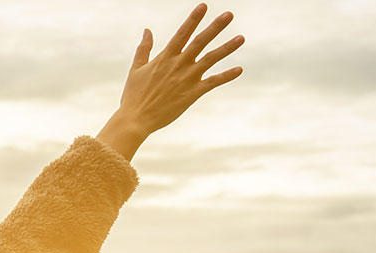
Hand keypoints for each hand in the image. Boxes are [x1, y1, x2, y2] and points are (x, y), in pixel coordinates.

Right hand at [98, 4, 244, 159]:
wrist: (136, 119)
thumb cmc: (134, 94)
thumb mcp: (136, 68)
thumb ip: (144, 48)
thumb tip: (147, 30)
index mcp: (165, 57)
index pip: (182, 33)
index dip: (194, 19)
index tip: (204, 6)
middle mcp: (179, 65)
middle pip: (200, 41)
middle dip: (215, 27)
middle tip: (229, 14)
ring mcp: (187, 79)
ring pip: (211, 59)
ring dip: (227, 48)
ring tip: (241, 37)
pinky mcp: (193, 93)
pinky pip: (213, 82)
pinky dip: (226, 76)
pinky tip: (239, 69)